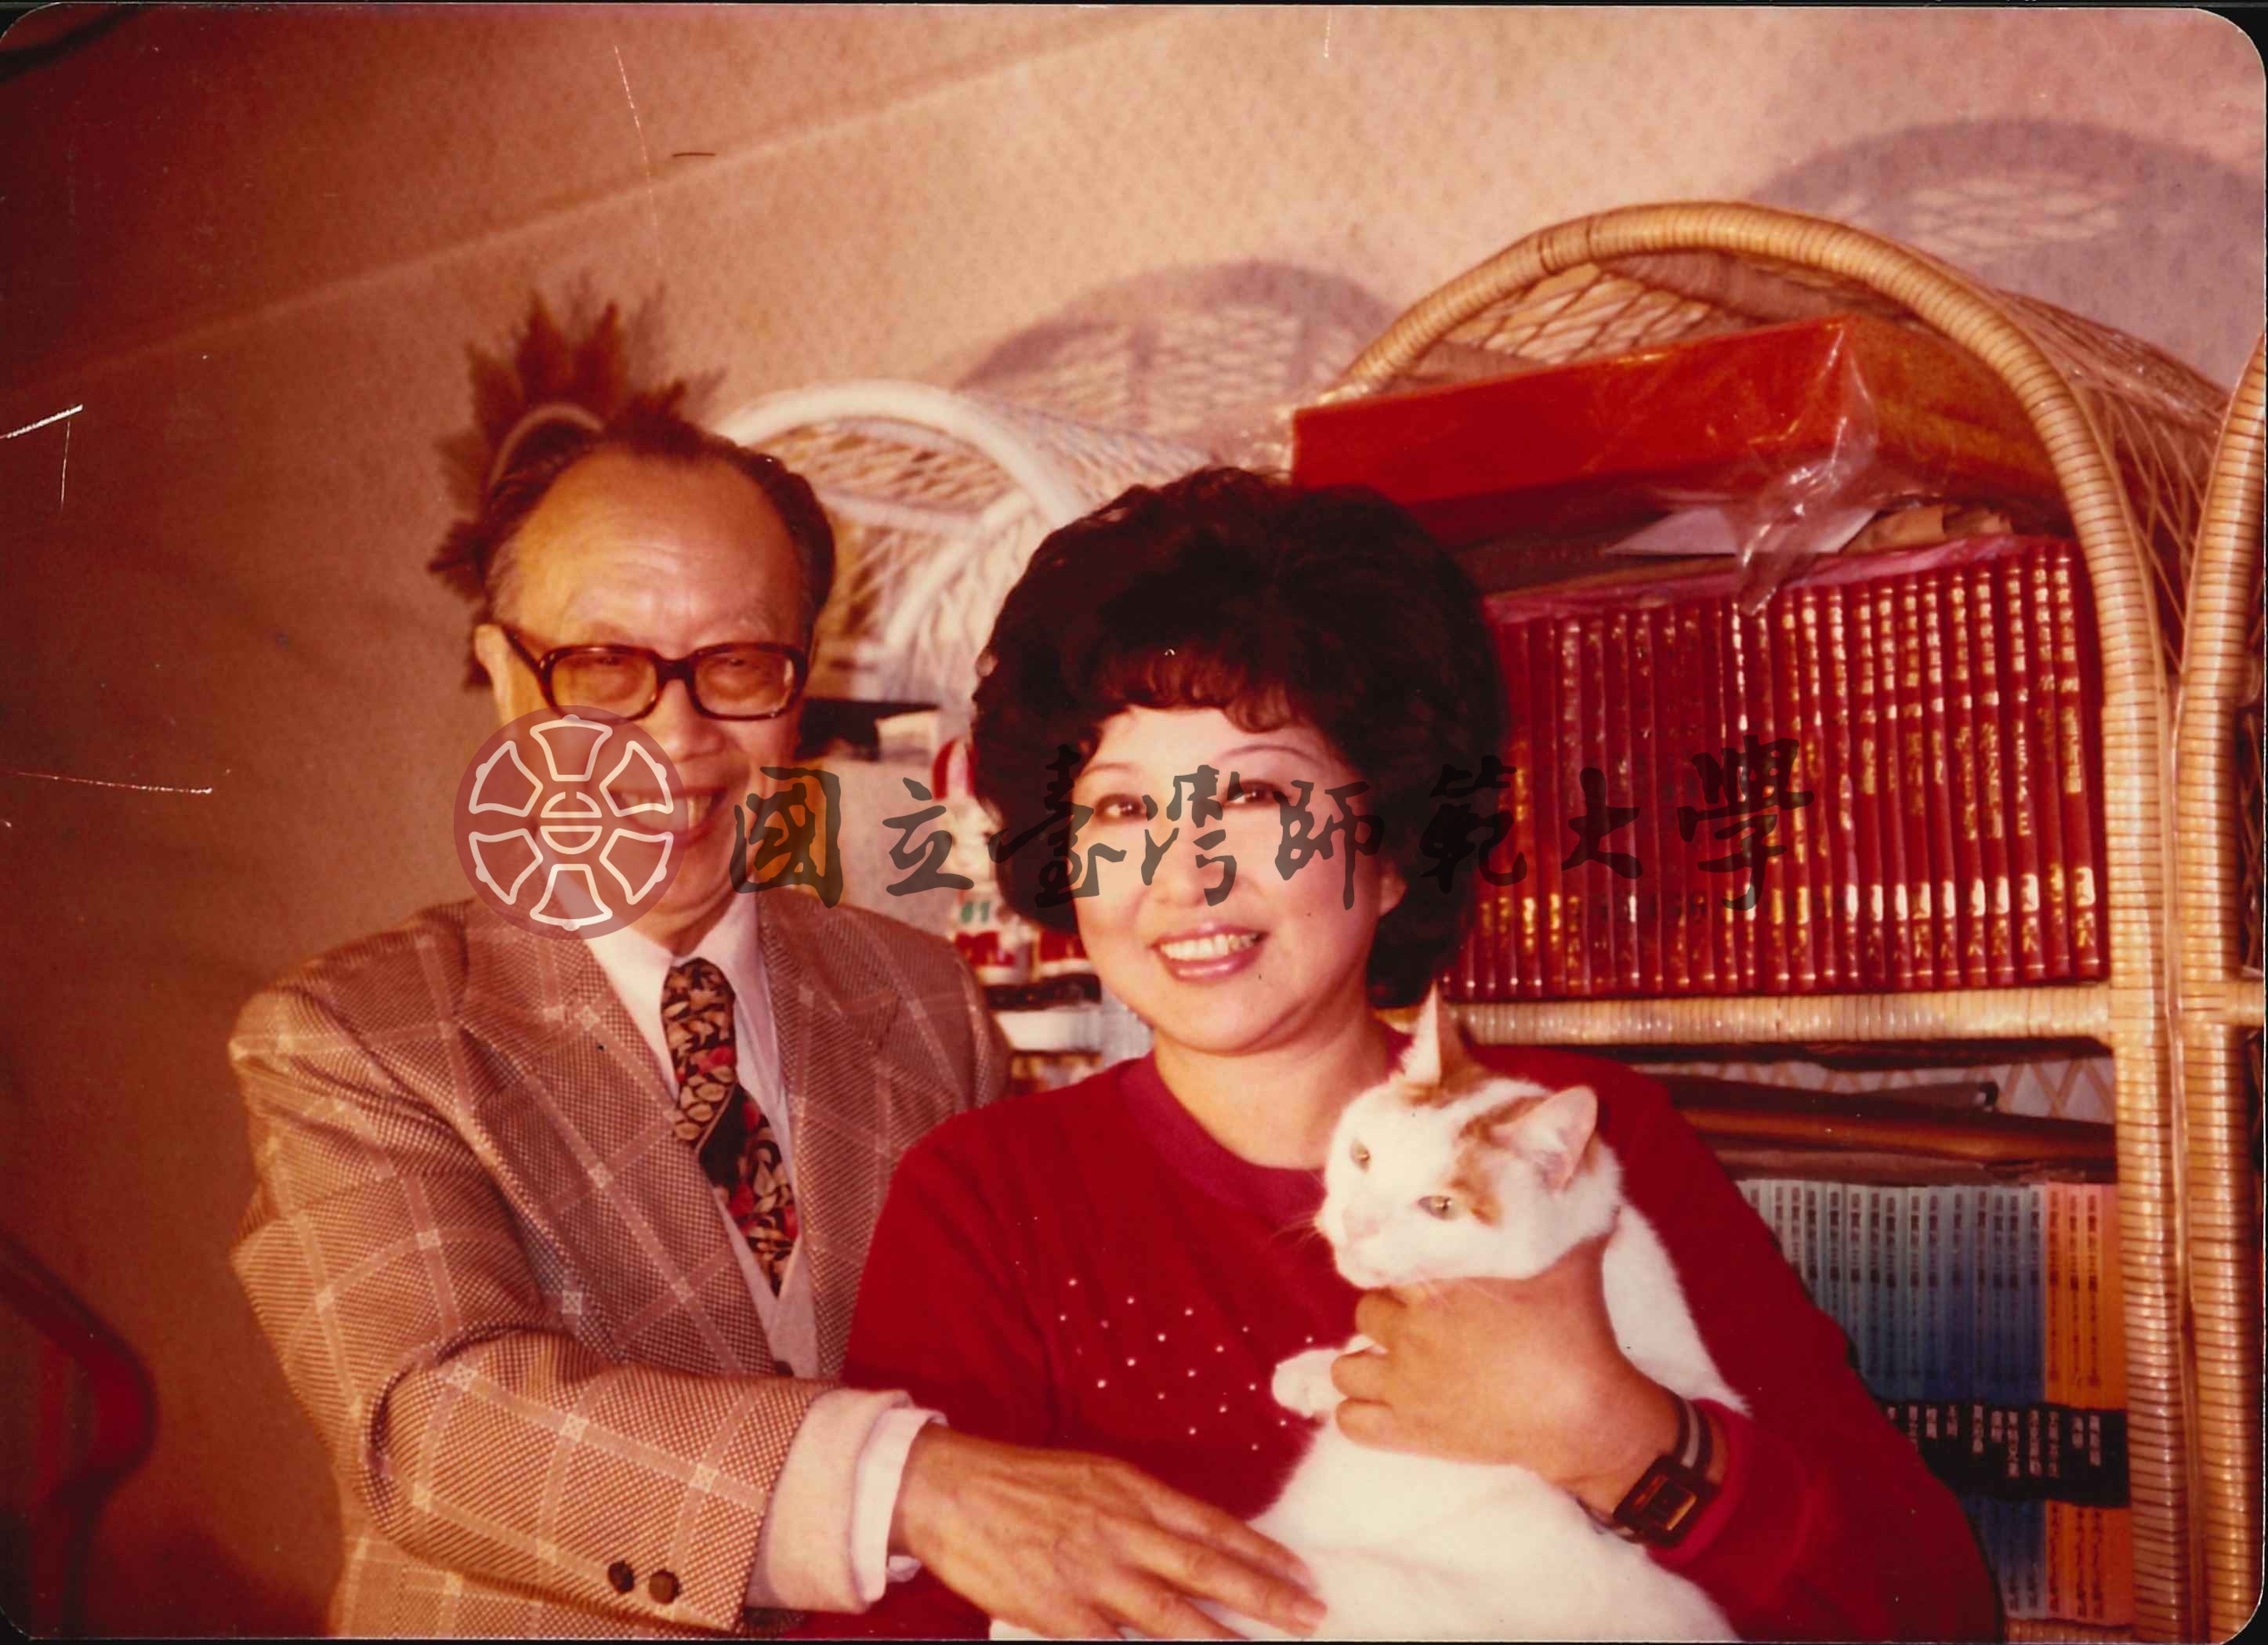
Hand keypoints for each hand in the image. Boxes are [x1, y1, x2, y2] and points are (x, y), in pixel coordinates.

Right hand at [891, 1426, 1326, 1639]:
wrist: (952, 1488)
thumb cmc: (1023, 1481)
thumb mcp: (1095, 1476)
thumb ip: (1143, 1508)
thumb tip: (1195, 1534)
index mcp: (1132, 1492)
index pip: (1212, 1526)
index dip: (1261, 1552)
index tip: (1301, 1573)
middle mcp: (1121, 1531)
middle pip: (1205, 1569)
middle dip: (1263, 1596)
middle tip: (1310, 1614)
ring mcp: (1091, 1574)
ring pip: (1171, 1615)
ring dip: (1222, 1638)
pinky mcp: (1058, 1611)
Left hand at [1329, 1232, 1679, 1515]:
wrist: (1584, 1416)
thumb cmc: (1578, 1333)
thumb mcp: (1573, 1258)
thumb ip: (1562, 1212)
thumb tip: (1585, 1154)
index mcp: (1441, 1285)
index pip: (1386, 1260)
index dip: (1399, 1264)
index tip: (1415, 1271)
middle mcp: (1412, 1331)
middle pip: (1366, 1309)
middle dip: (1388, 1313)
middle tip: (1418, 1321)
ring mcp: (1406, 1385)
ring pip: (1346, 1368)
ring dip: (1365, 1363)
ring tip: (1396, 1363)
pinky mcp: (1409, 1432)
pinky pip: (1349, 1422)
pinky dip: (1359, 1414)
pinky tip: (1386, 1405)